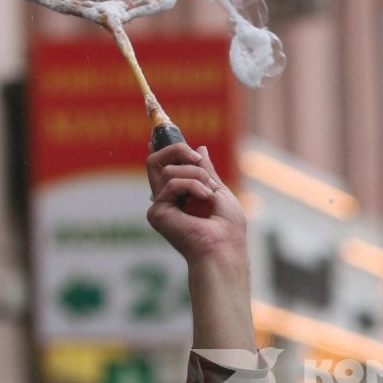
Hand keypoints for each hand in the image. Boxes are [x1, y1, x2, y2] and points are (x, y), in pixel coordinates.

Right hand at [146, 142, 247, 260]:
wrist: (224, 247)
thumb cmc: (227, 227)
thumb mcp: (219, 190)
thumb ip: (206, 171)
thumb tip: (200, 148)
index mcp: (180, 196)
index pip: (163, 167)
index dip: (161, 149)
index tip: (160, 134)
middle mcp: (167, 200)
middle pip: (155, 161)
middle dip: (177, 150)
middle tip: (196, 157)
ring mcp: (160, 206)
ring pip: (167, 169)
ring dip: (196, 175)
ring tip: (209, 192)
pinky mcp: (156, 212)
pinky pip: (171, 183)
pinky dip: (192, 185)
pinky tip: (204, 198)